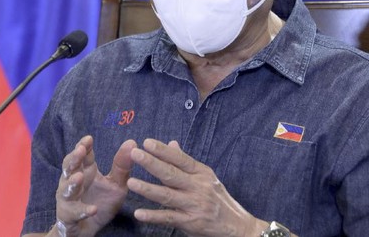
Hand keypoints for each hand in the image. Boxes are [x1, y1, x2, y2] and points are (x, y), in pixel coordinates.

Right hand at [53, 136, 135, 236]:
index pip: (82, 155)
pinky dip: (83, 211)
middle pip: (69, 167)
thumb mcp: (116, 184)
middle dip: (73, 158)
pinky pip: (74, 212)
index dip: (83, 146)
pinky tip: (93, 209)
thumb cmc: (101, 202)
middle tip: (80, 150)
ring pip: (66, 189)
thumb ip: (122, 166)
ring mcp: (68, 199)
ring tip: (79, 177)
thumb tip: (132, 142)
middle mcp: (73, 182)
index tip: (89, 138)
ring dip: (72, 183)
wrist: (88, 229)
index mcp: (85, 171)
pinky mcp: (69, 216)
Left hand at [127, 139, 266, 236]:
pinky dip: (153, 216)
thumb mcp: (206, 177)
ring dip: (148, 189)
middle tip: (135, 154)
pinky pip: (169, 218)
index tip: (147, 142)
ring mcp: (194, 205)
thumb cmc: (219, 199)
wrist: (237, 226)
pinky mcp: (191, 222)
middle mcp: (198, 187)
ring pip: (167, 196)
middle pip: (171, 174)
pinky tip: (139, 213)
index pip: (180, 159)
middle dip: (152, 163)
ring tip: (131, 182)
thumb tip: (171, 143)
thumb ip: (186, 163)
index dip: (163, 151)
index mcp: (201, 173)